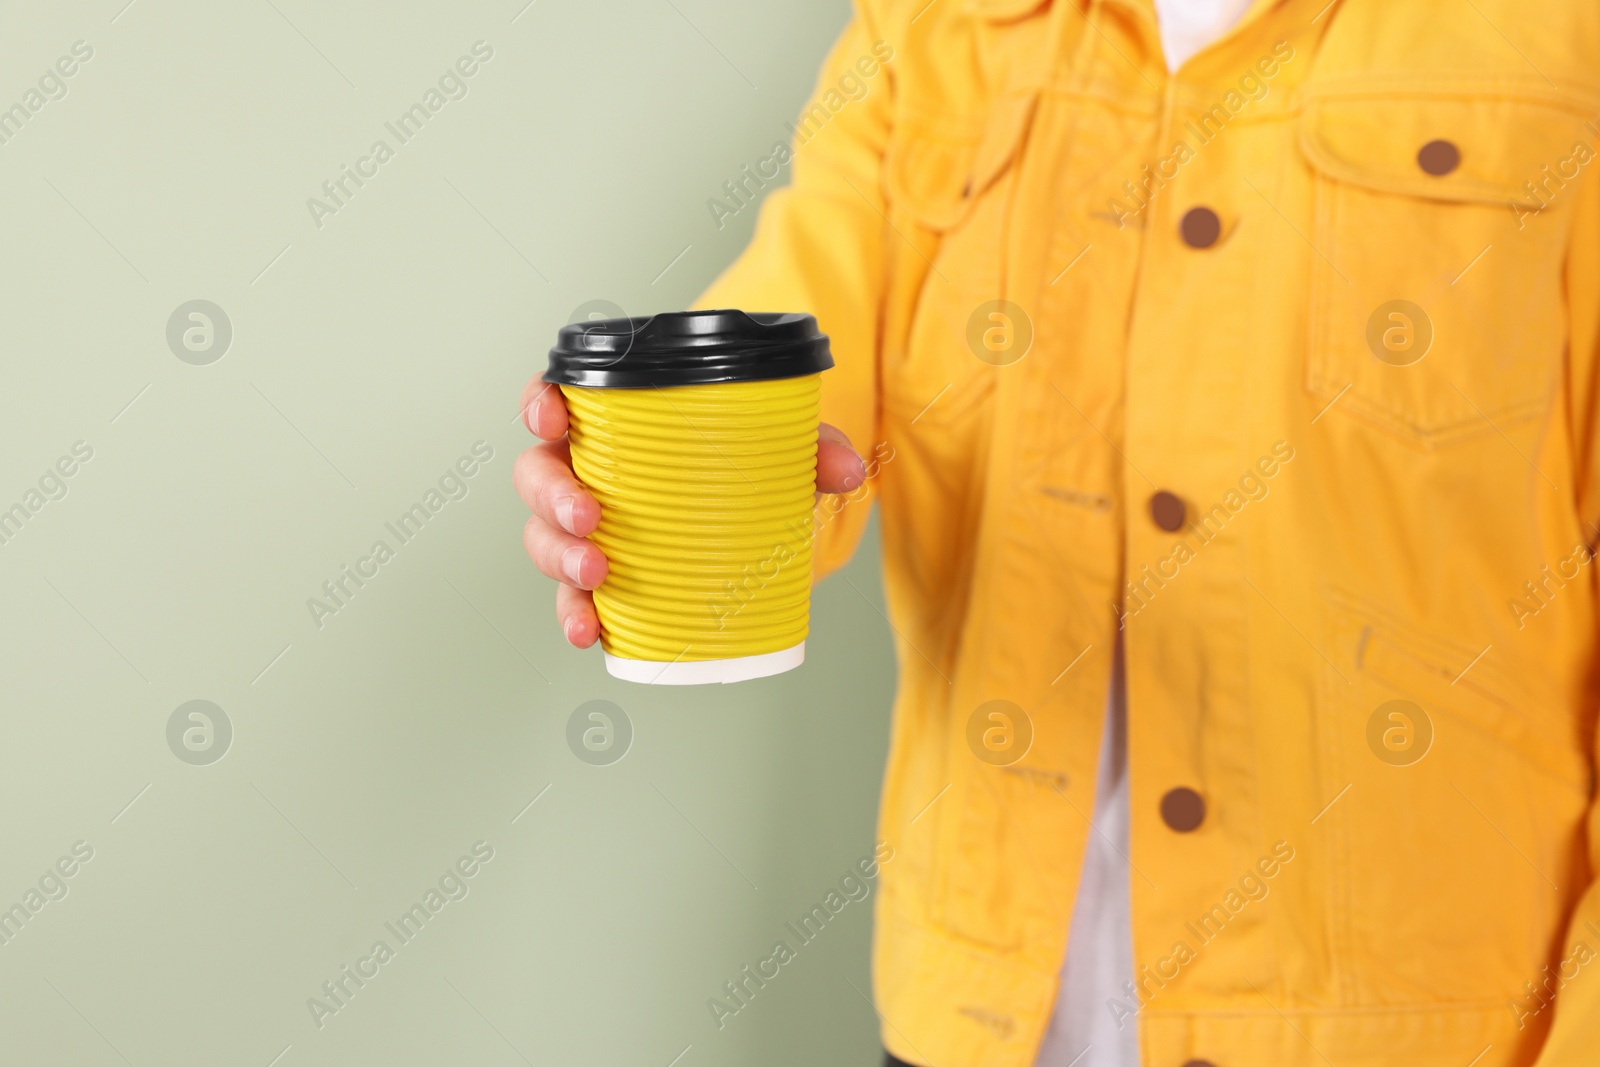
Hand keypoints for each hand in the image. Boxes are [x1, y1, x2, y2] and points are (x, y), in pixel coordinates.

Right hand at [514, 375, 867, 647]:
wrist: (755, 512)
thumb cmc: (743, 462)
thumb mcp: (779, 447)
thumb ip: (814, 449)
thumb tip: (849, 472)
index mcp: (612, 423)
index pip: (555, 398)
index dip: (541, 402)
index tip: (552, 416)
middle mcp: (586, 471)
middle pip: (538, 475)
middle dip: (554, 498)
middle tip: (590, 519)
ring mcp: (586, 528)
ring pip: (545, 537)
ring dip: (560, 559)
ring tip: (596, 578)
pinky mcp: (601, 577)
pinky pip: (572, 595)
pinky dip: (575, 614)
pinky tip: (589, 632)